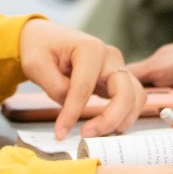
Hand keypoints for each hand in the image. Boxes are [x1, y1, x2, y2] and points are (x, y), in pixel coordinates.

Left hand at [17, 20, 142, 140]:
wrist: (46, 38)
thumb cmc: (40, 48)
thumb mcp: (36, 65)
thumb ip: (55, 87)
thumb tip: (71, 110)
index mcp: (90, 49)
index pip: (85, 88)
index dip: (72, 113)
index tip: (60, 133)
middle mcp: (110, 57)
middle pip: (125, 94)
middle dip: (109, 120)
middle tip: (86, 135)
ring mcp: (117, 67)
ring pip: (136, 98)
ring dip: (121, 120)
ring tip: (97, 133)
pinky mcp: (118, 78)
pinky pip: (131, 100)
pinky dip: (124, 116)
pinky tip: (104, 127)